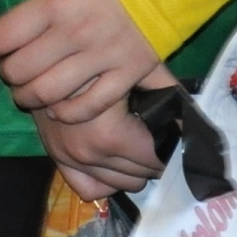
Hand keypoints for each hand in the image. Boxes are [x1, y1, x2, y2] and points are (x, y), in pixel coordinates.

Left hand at [0, 0, 162, 123]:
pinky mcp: (127, 74)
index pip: (2, 37)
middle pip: (19, 71)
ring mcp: (101, 57)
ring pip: (47, 94)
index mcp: (55, 1)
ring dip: (30, 97)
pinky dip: (68, 112)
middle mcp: (73, 33)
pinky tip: (60, 106)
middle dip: (9, 74)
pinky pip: (87, 106)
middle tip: (12, 70)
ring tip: (29, 92)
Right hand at [34, 63, 177, 197]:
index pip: (156, 158)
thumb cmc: (95, 51)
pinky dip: (106, 181)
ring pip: (117, 184)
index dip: (173, 147)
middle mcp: (88, 154)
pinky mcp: (56, 157)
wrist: (43, 49)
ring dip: (134, 171)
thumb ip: (169, 92)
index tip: (178, 135)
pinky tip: (117, 164)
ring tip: (143, 148)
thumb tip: (193, 115)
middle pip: (139, 175)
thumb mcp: (138, 65)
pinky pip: (87, 187)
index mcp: (111, 135)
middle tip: (163, 138)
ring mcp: (69, 159)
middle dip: (155, 159)